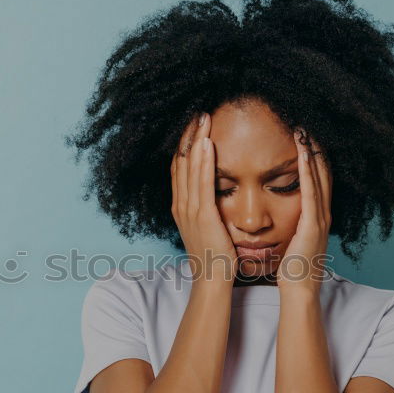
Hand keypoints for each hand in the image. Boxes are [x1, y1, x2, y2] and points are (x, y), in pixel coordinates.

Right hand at [170, 112, 237, 283]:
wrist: (212, 280)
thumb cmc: (214, 257)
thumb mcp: (206, 228)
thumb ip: (206, 210)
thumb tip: (213, 197)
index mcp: (181, 207)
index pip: (179, 168)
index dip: (184, 145)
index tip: (193, 125)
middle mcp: (181, 205)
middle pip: (180, 162)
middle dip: (188, 136)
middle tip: (196, 112)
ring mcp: (190, 210)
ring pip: (189, 168)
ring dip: (196, 141)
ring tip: (202, 118)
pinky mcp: (203, 215)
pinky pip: (203, 183)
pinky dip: (204, 161)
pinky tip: (208, 143)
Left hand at [277, 128, 332, 294]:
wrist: (299, 290)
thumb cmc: (293, 267)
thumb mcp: (294, 238)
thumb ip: (293, 222)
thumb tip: (283, 211)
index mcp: (316, 215)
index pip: (318, 178)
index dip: (314, 156)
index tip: (305, 135)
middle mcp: (322, 213)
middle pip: (323, 172)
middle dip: (317, 148)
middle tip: (308, 123)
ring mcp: (320, 219)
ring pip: (320, 178)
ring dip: (314, 153)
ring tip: (306, 131)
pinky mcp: (313, 226)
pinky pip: (311, 193)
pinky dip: (309, 173)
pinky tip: (304, 156)